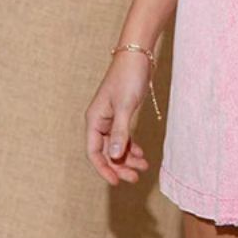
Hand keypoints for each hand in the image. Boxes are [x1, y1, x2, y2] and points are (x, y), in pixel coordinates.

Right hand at [84, 54, 151, 185]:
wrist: (138, 55)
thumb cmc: (128, 77)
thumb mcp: (125, 106)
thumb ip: (119, 132)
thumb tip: (113, 156)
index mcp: (94, 119)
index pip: (94, 152)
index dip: (104, 169)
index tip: (116, 182)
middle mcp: (100, 120)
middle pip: (106, 151)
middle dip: (120, 166)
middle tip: (135, 177)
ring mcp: (111, 117)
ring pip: (116, 145)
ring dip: (128, 158)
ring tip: (143, 167)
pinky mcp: (122, 113)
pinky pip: (123, 136)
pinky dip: (131, 146)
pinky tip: (141, 154)